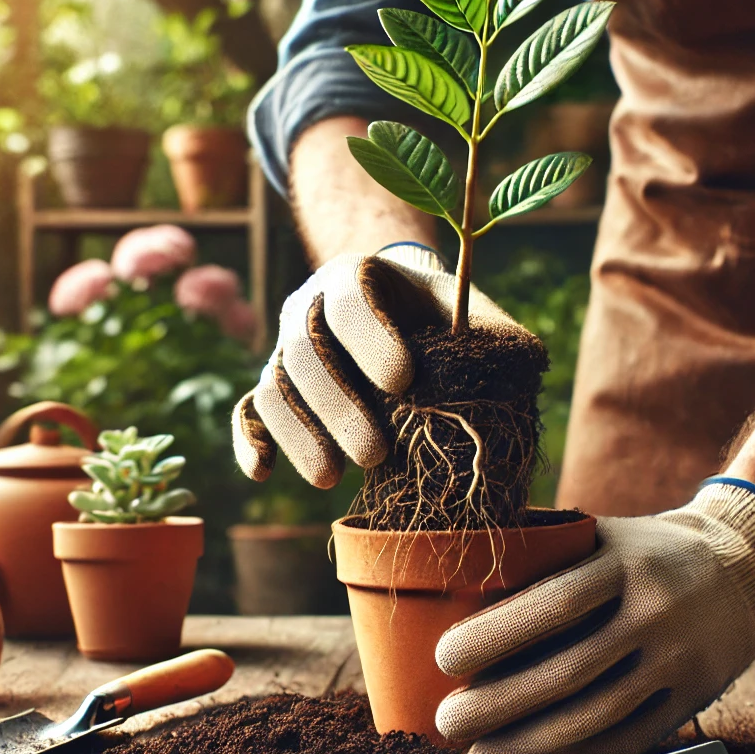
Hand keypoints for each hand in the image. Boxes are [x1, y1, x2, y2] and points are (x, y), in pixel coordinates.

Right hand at [232, 243, 522, 487]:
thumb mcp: (469, 311)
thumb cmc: (441, 315)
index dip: (370, 337)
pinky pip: (249, 410)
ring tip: (332, 479)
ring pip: (274, 386)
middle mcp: (309, 306)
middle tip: (375, 454)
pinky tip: (263, 474)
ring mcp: (286, 348)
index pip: (349, 296)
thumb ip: (487, 333)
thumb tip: (505, 370)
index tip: (403, 381)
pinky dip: (249, 441)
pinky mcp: (276, 387)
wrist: (397, 311)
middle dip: (338, 405)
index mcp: (357, 275)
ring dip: (299, 434)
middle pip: (304, 350)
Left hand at [434, 480, 754, 753]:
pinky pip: (629, 740)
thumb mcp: (603, 532)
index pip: (555, 604)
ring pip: (597, 718)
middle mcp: (655, 613)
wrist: (744, 567)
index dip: (496, 635)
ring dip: (528, 746)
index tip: (444, 658)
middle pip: (568, 672)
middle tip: (446, 722)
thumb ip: (545, 551)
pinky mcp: (693, 698)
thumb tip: (458, 571)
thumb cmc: (646, 550)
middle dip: (498, 705)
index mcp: (625, 563)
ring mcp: (678, 661)